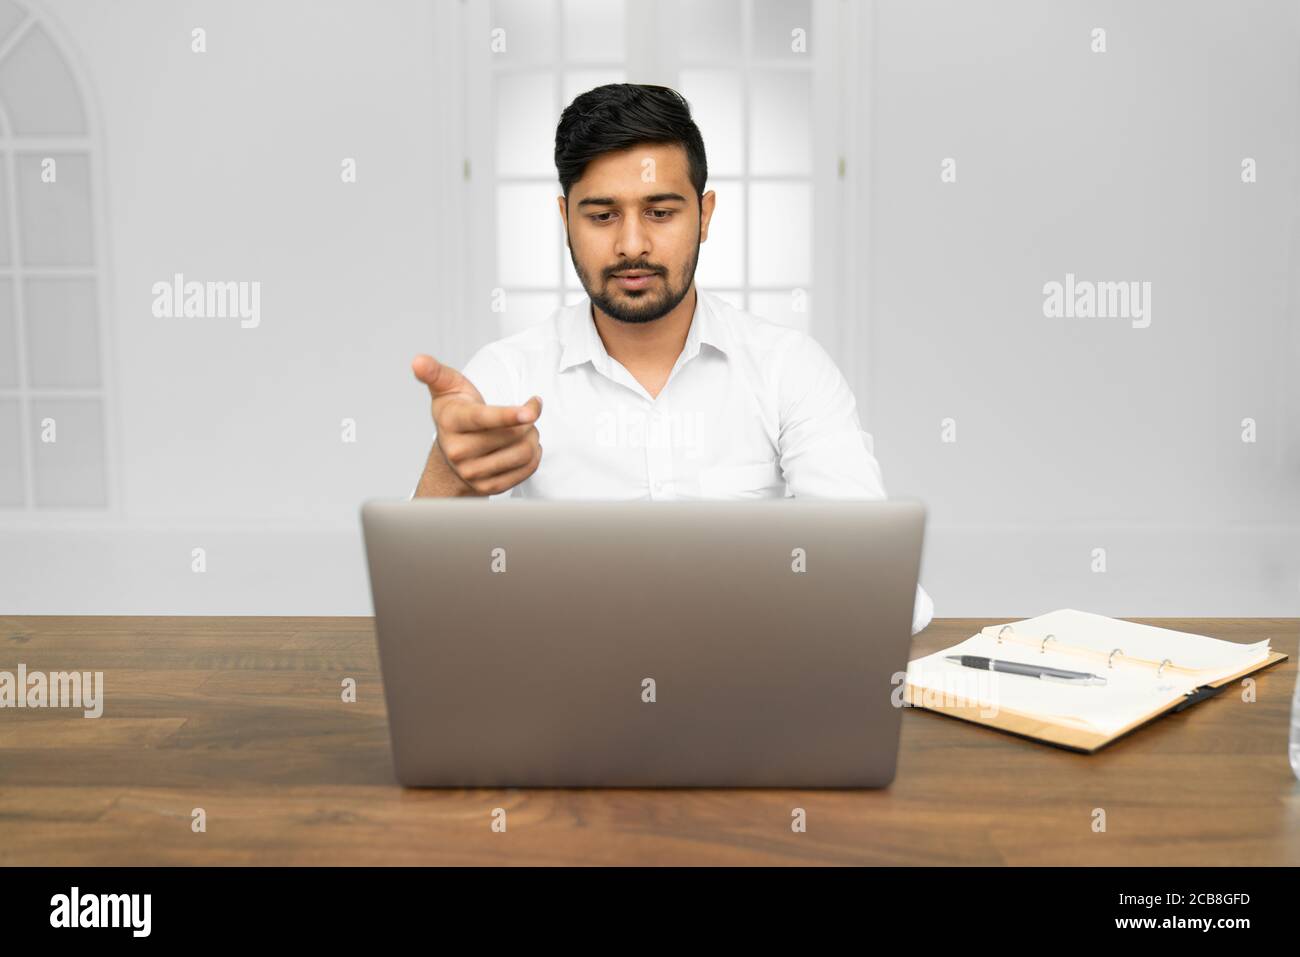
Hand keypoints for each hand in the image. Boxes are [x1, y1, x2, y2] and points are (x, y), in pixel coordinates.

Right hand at [412, 354, 542, 495]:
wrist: (452, 451)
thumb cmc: (456, 412)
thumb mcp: (446, 388)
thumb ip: (436, 372)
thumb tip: (418, 361)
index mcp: (451, 422)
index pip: (483, 419)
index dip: (508, 415)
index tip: (530, 412)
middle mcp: (458, 451)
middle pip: (513, 434)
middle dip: (528, 420)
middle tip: (525, 413)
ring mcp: (471, 472)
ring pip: (523, 452)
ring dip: (533, 437)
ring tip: (524, 430)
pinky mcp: (487, 487)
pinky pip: (526, 470)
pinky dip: (533, 456)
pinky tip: (525, 446)